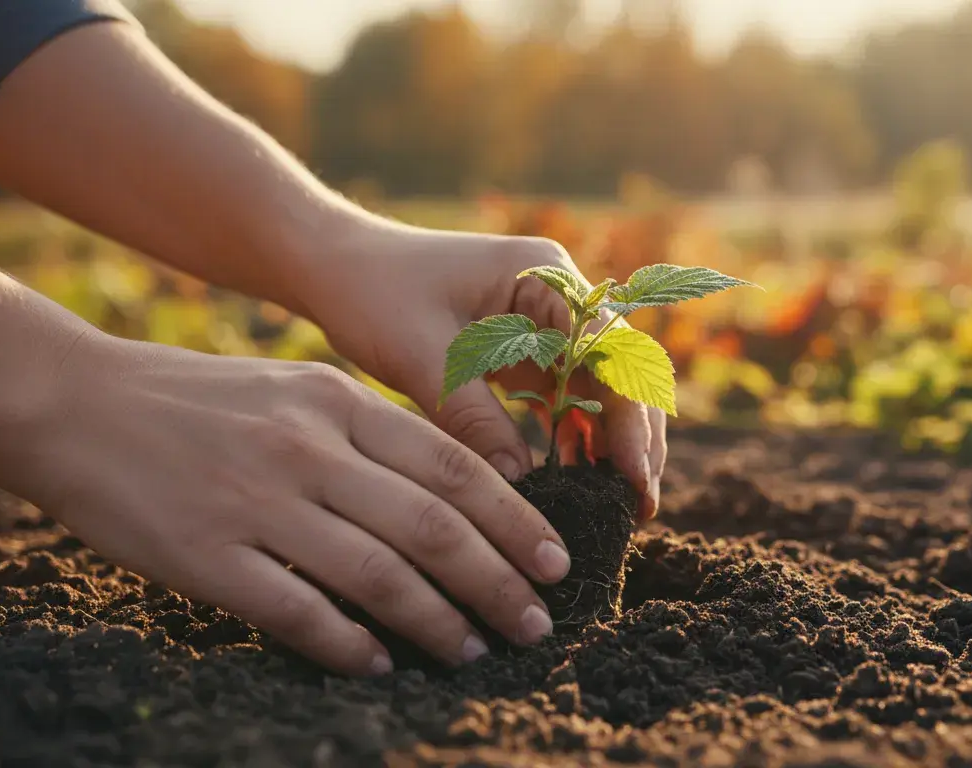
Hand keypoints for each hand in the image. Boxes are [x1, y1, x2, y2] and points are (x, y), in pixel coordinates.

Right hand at [26, 334, 571, 674]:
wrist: (73, 401)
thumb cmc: (196, 399)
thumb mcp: (293, 388)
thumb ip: (366, 431)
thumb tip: (448, 491)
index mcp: (337, 401)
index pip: (453, 466)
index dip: (513, 519)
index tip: (554, 561)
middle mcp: (308, 448)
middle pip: (432, 526)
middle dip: (498, 581)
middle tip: (536, 623)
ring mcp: (258, 502)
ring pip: (377, 575)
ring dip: (438, 622)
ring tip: (473, 649)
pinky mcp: (208, 555)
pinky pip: (298, 612)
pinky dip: (349, 645)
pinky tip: (380, 666)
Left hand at [297, 215, 667, 519]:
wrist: (332, 267)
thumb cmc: (372, 293)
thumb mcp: (421, 356)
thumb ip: (473, 417)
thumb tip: (521, 487)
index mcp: (543, 275)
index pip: (611, 350)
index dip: (629, 415)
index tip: (632, 475)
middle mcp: (557, 295)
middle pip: (621, 368)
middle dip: (636, 434)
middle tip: (640, 504)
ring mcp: (544, 322)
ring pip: (602, 387)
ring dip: (613, 440)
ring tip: (619, 504)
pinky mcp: (525, 349)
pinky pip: (568, 396)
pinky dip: (577, 436)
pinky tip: (576, 479)